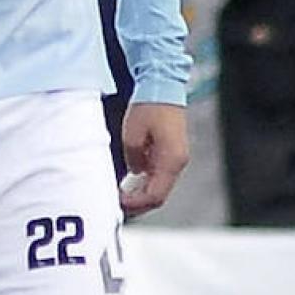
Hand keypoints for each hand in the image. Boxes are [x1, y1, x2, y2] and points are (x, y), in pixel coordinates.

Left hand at [119, 102, 188, 216]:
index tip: (118, 204)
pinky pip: (158, 175)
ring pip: (159, 186)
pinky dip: (144, 182)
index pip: (155, 195)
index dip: (136, 204)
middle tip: (117, 206)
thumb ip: (133, 158)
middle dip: (138, 204)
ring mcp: (175, 158)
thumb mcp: (132, 134)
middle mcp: (177, 163)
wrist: (162, 87)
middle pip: (159, 195)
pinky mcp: (171, 152)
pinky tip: (128, 183)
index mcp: (171, 161)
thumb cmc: (148, 108)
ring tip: (120, 197)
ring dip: (140, 194)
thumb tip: (134, 172)